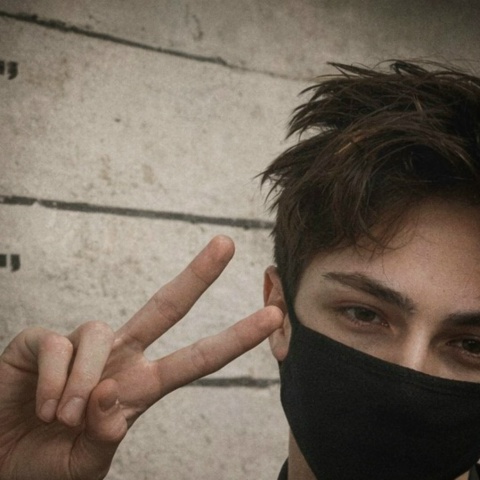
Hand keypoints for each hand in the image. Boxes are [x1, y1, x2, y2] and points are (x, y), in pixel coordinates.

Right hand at [0, 236, 282, 479]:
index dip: (234, 338)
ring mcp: (83, 346)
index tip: (271, 317)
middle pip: (165, 306)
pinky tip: (45, 404)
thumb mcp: (85, 464)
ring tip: (65, 416)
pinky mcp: (44, 341)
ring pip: (101, 330)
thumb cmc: (46, 460)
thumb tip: (114, 400)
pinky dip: (57, 379)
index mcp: (139, 386)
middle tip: (227, 243)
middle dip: (197, 275)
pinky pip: (60, 344)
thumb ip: (106, 438)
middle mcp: (118, 357)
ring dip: (85, 379)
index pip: (196, 357)